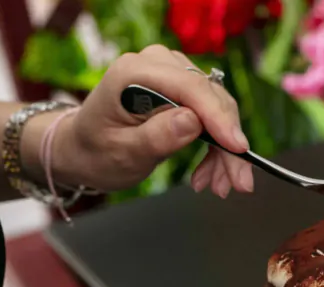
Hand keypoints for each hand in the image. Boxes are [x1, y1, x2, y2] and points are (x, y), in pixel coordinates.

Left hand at [52, 45, 251, 197]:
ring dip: (224, 151)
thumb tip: (193, 121)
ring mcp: (172, 74)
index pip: (190, 87)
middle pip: (211, 100)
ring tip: (217, 185)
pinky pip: (213, 115)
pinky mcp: (182, 89)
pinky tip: (209, 173)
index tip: (239, 149)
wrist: (84, 150)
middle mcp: (158, 64)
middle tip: (235, 184)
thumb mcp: (122, 154)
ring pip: (218, 110)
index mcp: (135, 73)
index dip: (219, 118)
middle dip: (228, 145)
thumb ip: (156, 137)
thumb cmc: (96, 151)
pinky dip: (217, 146)